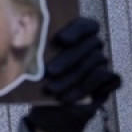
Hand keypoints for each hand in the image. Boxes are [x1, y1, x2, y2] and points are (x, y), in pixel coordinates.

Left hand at [26, 17, 121, 131]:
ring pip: (94, 64)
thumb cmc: (41, 78)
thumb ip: (34, 50)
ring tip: (52, 90)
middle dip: (68, 60)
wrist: (52, 107)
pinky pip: (105, 78)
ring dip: (72, 78)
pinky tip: (68, 98)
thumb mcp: (34, 63)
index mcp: (78, 34)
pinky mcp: (109, 80)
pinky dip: (85, 88)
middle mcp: (93, 45)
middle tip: (50, 72)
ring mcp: (102, 61)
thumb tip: (22, 42)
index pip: (85, 25)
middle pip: (88, 45)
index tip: (61, 40)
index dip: (76, 30)